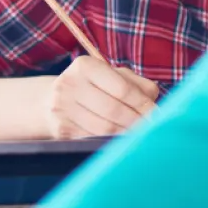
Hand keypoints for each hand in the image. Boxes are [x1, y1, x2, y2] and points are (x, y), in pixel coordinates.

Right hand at [45, 55, 159, 138]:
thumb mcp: (112, 76)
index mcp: (85, 66)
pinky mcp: (61, 128)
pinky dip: (110, 140)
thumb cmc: (93, 87)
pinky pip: (93, 138)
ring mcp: (62, 108)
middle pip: (113, 109)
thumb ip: (137, 85)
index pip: (122, 88)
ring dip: (126, 133)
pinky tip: (119, 139)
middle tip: (150, 127)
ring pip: (104, 127)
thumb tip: (155, 108)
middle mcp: (69, 84)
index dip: (142, 103)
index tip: (156, 113)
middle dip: (136, 121)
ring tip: (138, 134)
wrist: (51, 100)